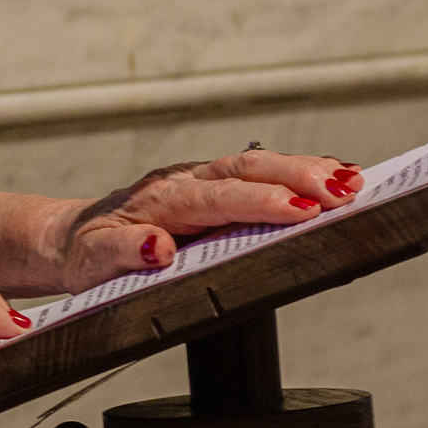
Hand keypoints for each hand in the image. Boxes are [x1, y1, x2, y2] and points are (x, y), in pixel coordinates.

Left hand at [49, 149, 361, 291]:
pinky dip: (299, 174)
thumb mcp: (92, 262)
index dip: (260, 203)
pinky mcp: (215, 188)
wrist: (73, 238)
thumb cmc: (87, 253)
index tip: (300, 210)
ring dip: (306, 170)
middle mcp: (185, 181)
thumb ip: (123, 254)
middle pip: (248, 170)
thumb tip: (158, 248)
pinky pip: (261, 174)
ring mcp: (202, 180)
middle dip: (298, 178)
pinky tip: (336, 177)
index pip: (217, 198)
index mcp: (160, 199)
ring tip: (355, 182)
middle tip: (344, 192)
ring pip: (260, 166)